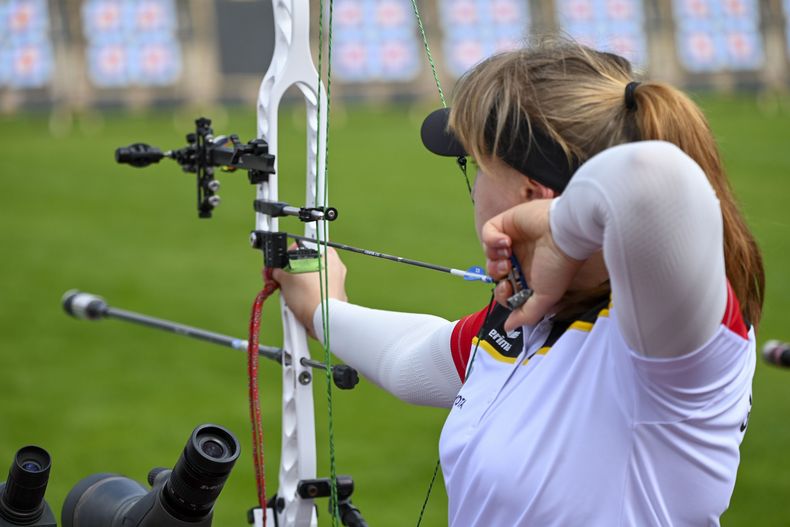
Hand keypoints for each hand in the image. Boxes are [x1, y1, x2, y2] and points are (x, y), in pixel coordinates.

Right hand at [272, 247, 347, 337]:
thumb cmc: (309, 296)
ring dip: (297, 288)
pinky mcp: (336, 297)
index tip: (278, 266)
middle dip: (291, 275)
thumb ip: (279, 270)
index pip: (301, 247)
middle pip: (305, 265)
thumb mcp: (285, 278)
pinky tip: (298, 304)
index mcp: (326, 253)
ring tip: (289, 296)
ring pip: (310, 280)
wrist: (323, 321)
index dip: (285, 257)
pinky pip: (316, 293)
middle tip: (280, 282)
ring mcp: (337, 282)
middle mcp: (335, 265)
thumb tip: (276, 272)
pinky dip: (306, 297)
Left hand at [481, 199, 582, 330]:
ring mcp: (512, 240)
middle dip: (496, 275)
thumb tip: (508, 328)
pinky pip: (488, 233)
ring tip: (508, 255)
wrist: (565, 234)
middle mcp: (519, 258)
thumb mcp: (545, 297)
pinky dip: (492, 239)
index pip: (504, 288)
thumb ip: (526, 315)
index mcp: (528, 275)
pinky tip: (506, 241)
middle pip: (494, 272)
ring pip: (488, 253)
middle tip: (507, 271)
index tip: (508, 288)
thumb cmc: (559, 265)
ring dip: (494, 258)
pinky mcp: (507, 222)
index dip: (501, 292)